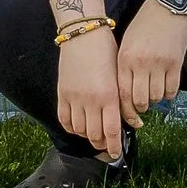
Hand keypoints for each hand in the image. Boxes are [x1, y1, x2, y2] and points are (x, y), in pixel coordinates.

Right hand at [56, 28, 129, 157]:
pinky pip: (64, 120)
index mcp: (109, 96)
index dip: (113, 147)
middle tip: (105, 145)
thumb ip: (119, 98)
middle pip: (94, 135)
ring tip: (93, 134)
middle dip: (101, 144)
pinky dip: (71, 127)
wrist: (83, 33)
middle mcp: (91, 100)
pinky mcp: (62, 93)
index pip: (112, 131)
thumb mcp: (118, 75)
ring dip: (87, 136)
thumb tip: (124, 119)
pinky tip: (78, 125)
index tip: (115, 154)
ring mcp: (74, 98)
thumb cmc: (106, 51)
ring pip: (79, 130)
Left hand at [117, 0, 186, 119]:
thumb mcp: (127, 43)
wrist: (167, 6)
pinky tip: (166, 88)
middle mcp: (141, 63)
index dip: (126, 110)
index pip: (123, 93)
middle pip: (140, 99)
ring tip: (154, 93)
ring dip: (155, 99)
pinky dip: (169, 93)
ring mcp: (159, 63)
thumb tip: (125, 94)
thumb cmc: (144, 25)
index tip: (129, 116)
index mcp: (125, 58)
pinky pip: (172, 89)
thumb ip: (125, 67)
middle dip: (141, 107)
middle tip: (143, 105)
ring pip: (156, 96)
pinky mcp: (176, 63)